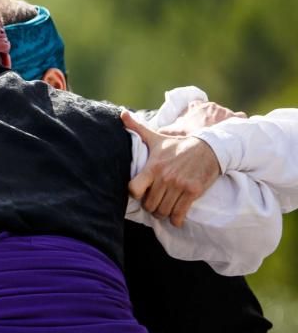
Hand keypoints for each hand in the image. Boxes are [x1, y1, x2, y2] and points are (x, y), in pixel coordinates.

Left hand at [122, 110, 220, 226]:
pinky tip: (176, 217)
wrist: (210, 149)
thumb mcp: (157, 137)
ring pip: (163, 211)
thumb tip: (122, 113)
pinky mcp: (193, 192)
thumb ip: (137, 128)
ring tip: (164, 209)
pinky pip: (180, 214)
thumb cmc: (179, 146)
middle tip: (154, 203)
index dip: (135, 194)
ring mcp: (179, 185)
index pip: (134, 189)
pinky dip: (176, 219)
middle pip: (149, 204)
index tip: (139, 192)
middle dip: (150, 206)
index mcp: (153, 167)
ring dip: (163, 213)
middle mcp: (165, 177)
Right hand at [157, 99, 245, 136]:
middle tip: (208, 131)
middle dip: (210, 119)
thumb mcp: (170, 134)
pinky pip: (241, 118)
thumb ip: (162, 130)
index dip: (194, 112)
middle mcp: (211, 107)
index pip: (194, 104)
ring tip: (223, 133)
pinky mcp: (237, 118)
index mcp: (196, 107)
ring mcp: (225, 112)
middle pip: (211, 111)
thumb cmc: (189, 137)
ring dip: (225, 121)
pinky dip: (239, 124)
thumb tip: (150, 130)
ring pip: (226, 114)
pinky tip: (237, 132)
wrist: (209, 143)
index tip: (194, 120)